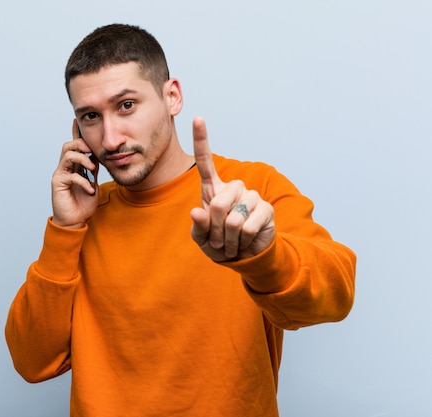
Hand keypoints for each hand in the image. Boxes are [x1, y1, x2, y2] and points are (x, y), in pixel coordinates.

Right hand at [51, 119, 97, 228]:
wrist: (75, 221)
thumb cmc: (83, 203)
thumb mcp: (93, 182)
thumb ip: (93, 169)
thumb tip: (99, 156)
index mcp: (73, 165)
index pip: (74, 146)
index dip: (75, 133)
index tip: (77, 121)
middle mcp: (64, 167)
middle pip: (68, 146)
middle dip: (80, 144)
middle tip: (91, 151)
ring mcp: (60, 175)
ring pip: (68, 156)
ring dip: (83, 160)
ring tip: (93, 169)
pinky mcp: (58, 184)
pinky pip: (71, 175)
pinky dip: (83, 181)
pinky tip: (90, 190)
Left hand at [190, 117, 274, 260]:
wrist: (246, 256)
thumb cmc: (220, 243)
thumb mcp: (202, 238)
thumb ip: (198, 227)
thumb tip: (196, 212)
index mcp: (213, 189)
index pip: (205, 161)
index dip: (201, 140)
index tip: (197, 118)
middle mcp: (233, 188)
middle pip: (216, 204)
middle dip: (215, 229)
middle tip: (220, 240)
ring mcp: (251, 196)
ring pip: (232, 219)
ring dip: (229, 238)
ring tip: (232, 242)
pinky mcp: (265, 209)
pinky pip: (247, 228)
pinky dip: (242, 241)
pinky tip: (245, 242)